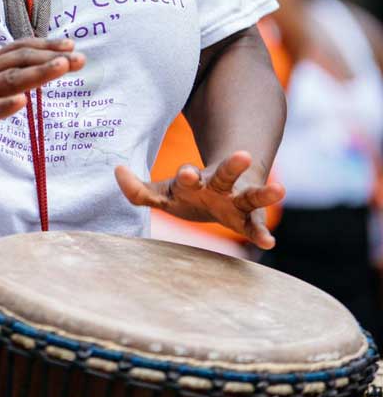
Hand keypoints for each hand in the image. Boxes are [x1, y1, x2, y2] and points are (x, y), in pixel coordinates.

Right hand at [0, 37, 84, 160]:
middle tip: (77, 58)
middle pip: (19, 61)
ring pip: (8, 81)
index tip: (71, 45)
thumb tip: (40, 65)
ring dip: (36, 73)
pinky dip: (5, 105)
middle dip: (50, 58)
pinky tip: (22, 102)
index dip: (45, 45)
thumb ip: (7, 73)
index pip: (20, 49)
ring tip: (60, 67)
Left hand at [115, 150, 284, 250]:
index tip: (187, 172)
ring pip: (251, 195)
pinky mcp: (247, 219)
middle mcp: (218, 187)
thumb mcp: (163, 192)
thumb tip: (117, 170)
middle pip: (225, 174)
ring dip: (264, 193)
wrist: (222, 193)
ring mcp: (236, 202)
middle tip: (243, 155)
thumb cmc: (189, 194)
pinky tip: (269, 242)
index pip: (190, 175)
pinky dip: (262, 233)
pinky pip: (256, 226)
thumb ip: (139, 189)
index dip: (188, 174)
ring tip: (280, 189)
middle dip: (232, 165)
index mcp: (195, 179)